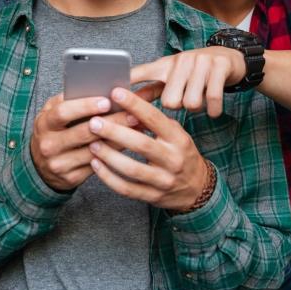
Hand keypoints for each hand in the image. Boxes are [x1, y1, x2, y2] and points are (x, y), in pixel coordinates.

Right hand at [30, 94, 139, 191]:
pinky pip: (98, 164)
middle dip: (111, 122)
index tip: (106, 101)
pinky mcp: (71, 178)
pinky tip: (128, 143)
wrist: (40, 166)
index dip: (84, 106)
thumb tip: (101, 89)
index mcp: (44, 124)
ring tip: (137, 127)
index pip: (63, 112)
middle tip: (132, 113)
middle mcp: (49, 145)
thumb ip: (69, 102)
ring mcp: (60, 163)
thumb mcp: (52, 114)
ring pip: (95, 150)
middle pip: (83, 132)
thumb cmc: (53, 131)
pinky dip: (115, 153)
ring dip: (118, 138)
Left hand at [86, 87, 208, 210]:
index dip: (135, 105)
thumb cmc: (180, 154)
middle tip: (94, 122)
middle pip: (141, 144)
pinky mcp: (153, 196)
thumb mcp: (175, 134)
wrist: (198, 188)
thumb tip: (126, 103)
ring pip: (132, 169)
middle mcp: (173, 159)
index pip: (155, 119)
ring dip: (109, 156)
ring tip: (92, 144)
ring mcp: (163, 180)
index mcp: (178, 139)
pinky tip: (96, 165)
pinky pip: (127, 189)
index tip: (115, 93)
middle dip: (115, 132)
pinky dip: (108, 178)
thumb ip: (155, 122)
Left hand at [130, 47, 246, 117]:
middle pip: (169, 101)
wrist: (229, 58)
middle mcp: (181, 60)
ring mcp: (201, 62)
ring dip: (196, 108)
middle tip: (184, 100)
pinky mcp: (219, 66)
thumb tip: (126, 105)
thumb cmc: (193, 74)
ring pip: (191, 103)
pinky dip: (213, 110)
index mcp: (165, 64)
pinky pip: (212, 98)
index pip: (142, 72)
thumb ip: (149, 91)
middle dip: (177, 107)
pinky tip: (213, 110)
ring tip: (199, 100)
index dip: (128, 82)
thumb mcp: (171, 78)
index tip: (113, 93)